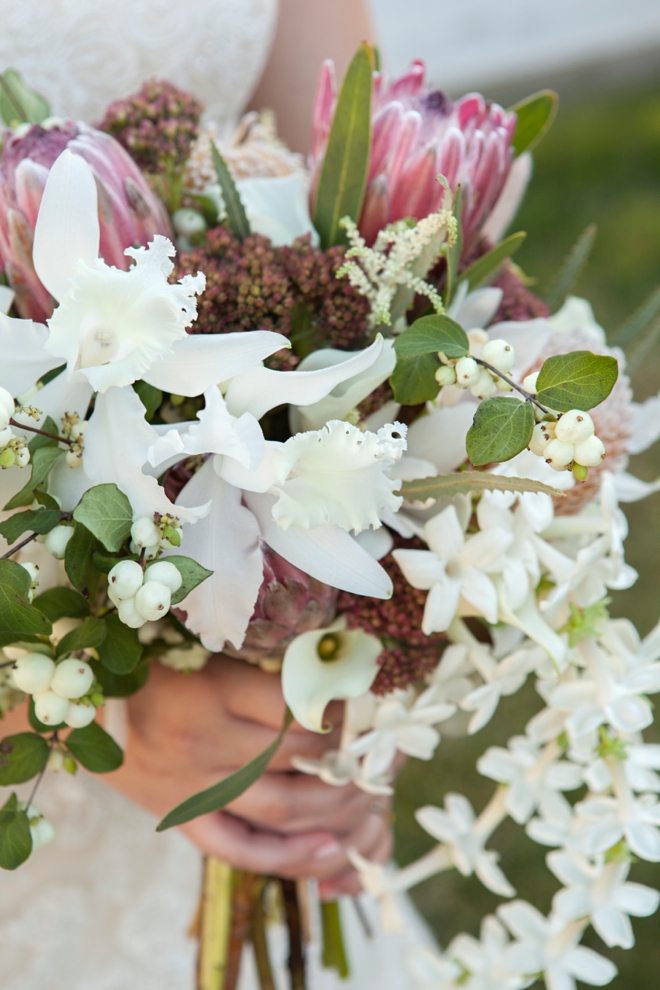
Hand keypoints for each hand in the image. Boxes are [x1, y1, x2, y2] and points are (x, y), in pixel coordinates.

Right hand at [105, 656, 393, 896]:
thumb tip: (336, 662)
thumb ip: (262, 660)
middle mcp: (206, 740)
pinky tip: (329, 850)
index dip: (345, 709)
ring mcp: (194, 785)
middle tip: (384, 752)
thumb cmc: (154, 662)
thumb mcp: (206, 647)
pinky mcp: (182, 816)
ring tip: (369, 796)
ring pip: (282, 806)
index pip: (300, 707)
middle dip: (352, 757)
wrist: (85, 702)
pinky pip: (239, 847)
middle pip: (299, 757)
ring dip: (336, 806)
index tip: (369, 703)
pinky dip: (288, 856)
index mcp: (214, 689)